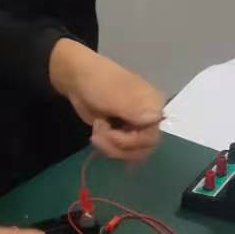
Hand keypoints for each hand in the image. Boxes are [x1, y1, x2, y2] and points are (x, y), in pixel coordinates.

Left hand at [49, 39, 164, 161]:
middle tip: (99, 137)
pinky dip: (106, 147)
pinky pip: (120, 151)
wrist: (78, 80)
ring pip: (131, 153)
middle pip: (142, 150)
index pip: (152, 138)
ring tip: (96, 134)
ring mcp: (134, 128)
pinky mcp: (121, 134)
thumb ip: (135, 109)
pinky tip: (97, 133)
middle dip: (119, 148)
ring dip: (110, 148)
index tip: (111, 134)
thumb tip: (156, 118)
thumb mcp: (117, 95)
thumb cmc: (100, 82)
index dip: (132, 142)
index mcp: (153, 106)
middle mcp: (148, 120)